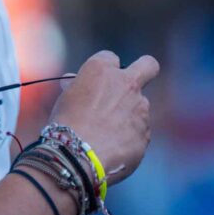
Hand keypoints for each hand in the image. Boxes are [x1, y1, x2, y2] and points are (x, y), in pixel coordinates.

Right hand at [47, 51, 159, 185]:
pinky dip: (129, 137)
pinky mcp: (145, 132)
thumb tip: (72, 82)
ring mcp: (140, 108)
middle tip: (132, 85)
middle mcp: (126, 83)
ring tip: (106, 134)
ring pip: (140, 106)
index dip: (104, 70)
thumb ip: (77, 86)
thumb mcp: (65, 98)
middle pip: (148, 66)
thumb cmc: (65, 124)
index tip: (96, 83)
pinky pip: (139, 131)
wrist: (77, 156)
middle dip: (145, 70)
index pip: (110, 58)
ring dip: (128, 115)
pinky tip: (112, 148)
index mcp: (102, 69)